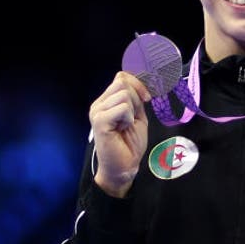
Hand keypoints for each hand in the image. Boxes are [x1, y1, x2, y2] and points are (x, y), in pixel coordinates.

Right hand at [89, 72, 149, 197]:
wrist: (124, 167)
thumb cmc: (129, 144)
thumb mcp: (137, 116)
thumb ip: (136, 99)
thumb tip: (142, 82)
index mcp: (106, 101)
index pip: (121, 77)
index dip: (138, 84)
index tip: (147, 99)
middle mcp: (99, 104)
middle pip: (122, 82)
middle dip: (136, 97)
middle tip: (134, 117)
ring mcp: (97, 112)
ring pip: (123, 94)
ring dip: (132, 110)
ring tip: (126, 125)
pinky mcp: (100, 121)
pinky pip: (122, 107)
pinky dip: (128, 117)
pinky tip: (123, 128)